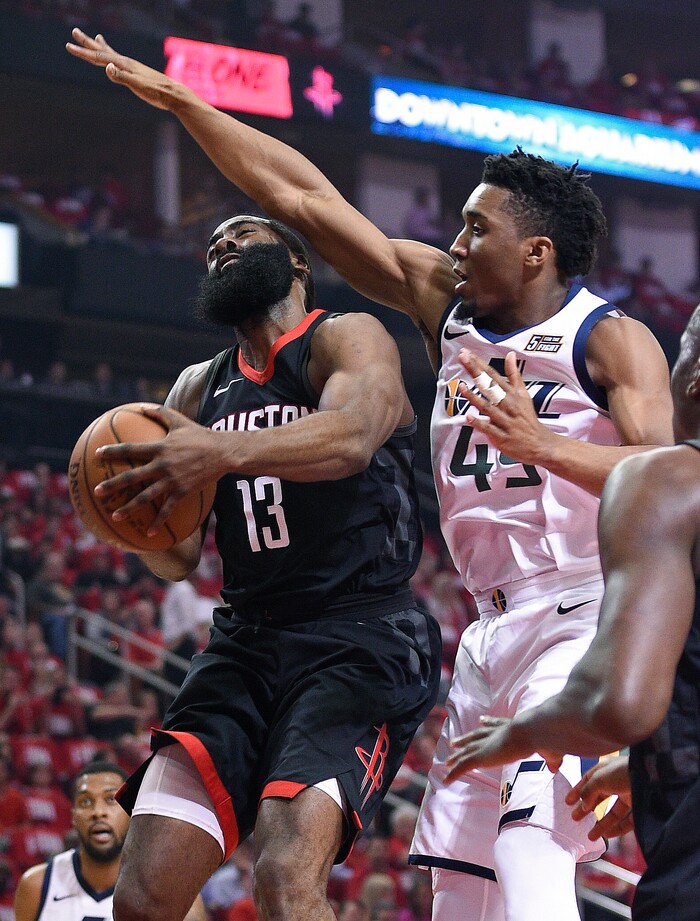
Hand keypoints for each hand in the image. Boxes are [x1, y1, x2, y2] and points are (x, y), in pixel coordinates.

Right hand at [66, 29, 185, 110]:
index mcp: (124, 64)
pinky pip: (120, 61)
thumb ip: (122, 77)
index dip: (83, 52)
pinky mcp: (137, 72)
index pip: (99, 57)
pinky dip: (114, 57)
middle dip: (87, 43)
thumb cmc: (156, 92)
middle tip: (74, 32)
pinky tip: (114, 59)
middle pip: (103, 50)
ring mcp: (132, 66)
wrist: (173, 95)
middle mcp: (127, 62)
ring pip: (111, 54)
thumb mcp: (138, 85)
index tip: (68, 46)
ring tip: (95, 37)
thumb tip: (107, 67)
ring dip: (100, 46)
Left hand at [93, 404, 220, 533]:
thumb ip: (160, 412)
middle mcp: (163, 465)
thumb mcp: (180, 421)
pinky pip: (167, 509)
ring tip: (115, 516)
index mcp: (160, 448)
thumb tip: (141, 406)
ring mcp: (172, 480)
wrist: (223, 452)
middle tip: (97, 492)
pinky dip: (158, 522)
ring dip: (129, 507)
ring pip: (146, 496)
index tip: (98, 454)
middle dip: (113, 485)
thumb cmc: (201, 435)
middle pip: (133, 476)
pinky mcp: (182, 491)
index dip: (114, 451)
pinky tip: (148, 533)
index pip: (131, 449)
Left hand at [444, 715, 562, 781]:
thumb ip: (551, 757)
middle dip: (465, 740)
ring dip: (456, 757)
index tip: (482, 721)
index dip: (489, 724)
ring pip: (466, 752)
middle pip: (476, 738)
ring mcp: (486, 745)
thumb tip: (556, 766)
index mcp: (510, 729)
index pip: (496, 726)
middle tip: (455, 742)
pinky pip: (463, 766)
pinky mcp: (481, 756)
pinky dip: (454, 772)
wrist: (533, 730)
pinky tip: (446, 778)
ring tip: (447, 760)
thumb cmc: (543, 738)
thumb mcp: (549, 749)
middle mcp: (495, 735)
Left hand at [457, 350, 556, 464]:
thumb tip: (511, 355)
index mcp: (511, 393)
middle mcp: (507, 404)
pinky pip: (488, 428)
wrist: (539, 443)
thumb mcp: (523, 393)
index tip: (466, 353)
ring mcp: (504, 420)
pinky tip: (468, 417)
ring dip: (474, 397)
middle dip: (476, 372)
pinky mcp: (501, 436)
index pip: (492, 375)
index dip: (479, 363)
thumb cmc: (527, 418)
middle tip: (463, 358)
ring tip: (461, 387)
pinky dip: (479, 423)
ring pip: (488, 407)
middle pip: (489, 386)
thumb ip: (514, 374)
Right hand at [565, 754, 632, 839]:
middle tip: (575, 818)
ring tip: (590, 835)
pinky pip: (627, 821)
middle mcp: (617, 781)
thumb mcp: (599, 779)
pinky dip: (617, 828)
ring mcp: (629, 794)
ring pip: (613, 812)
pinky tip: (607, 834)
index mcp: (606, 769)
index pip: (588, 780)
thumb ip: (588, 792)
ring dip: (601, 823)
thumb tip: (582, 805)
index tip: (568, 802)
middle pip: (599, 797)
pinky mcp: (640, 808)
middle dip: (587, 808)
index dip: (577, 790)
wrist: (653, 778)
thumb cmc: (623, 772)